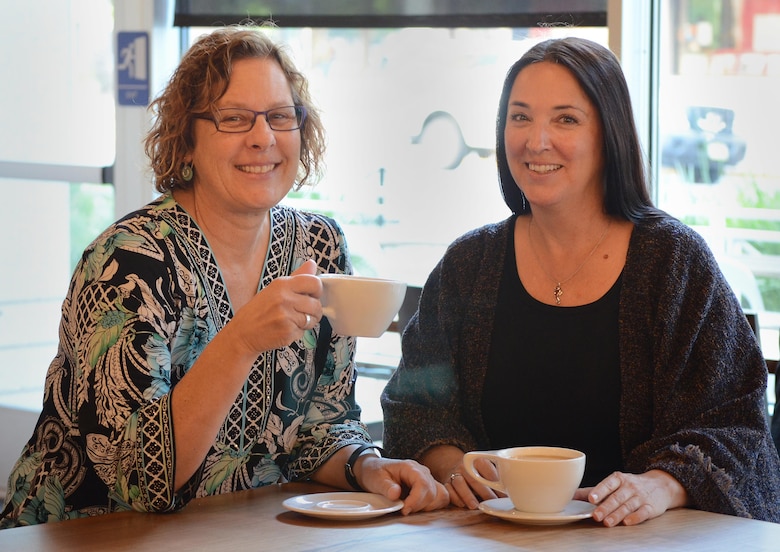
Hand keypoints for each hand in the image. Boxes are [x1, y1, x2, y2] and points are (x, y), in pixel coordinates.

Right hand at [230, 259, 322, 352]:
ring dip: (307, 323)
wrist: (243, 333)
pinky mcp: (287, 332)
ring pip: (313, 319)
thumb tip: (312, 264)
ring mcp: (286, 316)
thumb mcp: (274, 289)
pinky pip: (304, 332)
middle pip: (317, 304)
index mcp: (282, 284)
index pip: (314, 282)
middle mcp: (284, 298)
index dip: (317, 291)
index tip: (312, 296)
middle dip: (314, 311)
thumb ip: (296, 277)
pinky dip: (297, 333)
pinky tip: (285, 329)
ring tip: (291, 321)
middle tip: (302, 313)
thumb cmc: (258, 311)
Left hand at [358, 456, 449, 514]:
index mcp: (410, 467)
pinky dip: (433, 506)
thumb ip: (386, 486)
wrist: (374, 470)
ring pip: (440, 495)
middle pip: (433, 492)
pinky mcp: (429, 488)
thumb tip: (396, 494)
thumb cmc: (375, 472)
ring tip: (412, 508)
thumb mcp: (376, 478)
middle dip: (420, 506)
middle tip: (404, 510)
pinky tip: (419, 508)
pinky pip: (440, 498)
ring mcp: (428, 480)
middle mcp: (423, 472)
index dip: (416, 500)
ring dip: (429, 507)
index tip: (405, 510)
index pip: (423, 483)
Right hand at [419, 445, 500, 508]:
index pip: (488, 471)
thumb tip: (513, 492)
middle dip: (485, 492)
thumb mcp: (487, 469)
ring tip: (475, 506)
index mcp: (478, 461)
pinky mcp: (446, 483)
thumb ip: (498, 478)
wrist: (453, 463)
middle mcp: (465, 466)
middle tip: (493, 503)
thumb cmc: (476, 472)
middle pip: (474, 479)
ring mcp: (455, 474)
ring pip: (459, 483)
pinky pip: (448, 489)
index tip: (504, 496)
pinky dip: (454, 497)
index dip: (496, 484)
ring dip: (467, 495)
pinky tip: (462, 504)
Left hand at [574, 470, 688, 526]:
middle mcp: (629, 487)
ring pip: (627, 506)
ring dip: (617, 515)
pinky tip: (627, 522)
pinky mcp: (651, 507)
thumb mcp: (614, 483)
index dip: (599, 491)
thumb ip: (594, 490)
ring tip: (607, 522)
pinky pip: (643, 513)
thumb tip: (571, 495)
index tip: (591, 498)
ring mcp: (640, 497)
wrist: (661, 485)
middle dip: (605, 507)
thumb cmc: (631, 485)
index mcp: (618, 479)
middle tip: (596, 515)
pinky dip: (635, 517)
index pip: (608, 484)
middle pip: (616, 498)